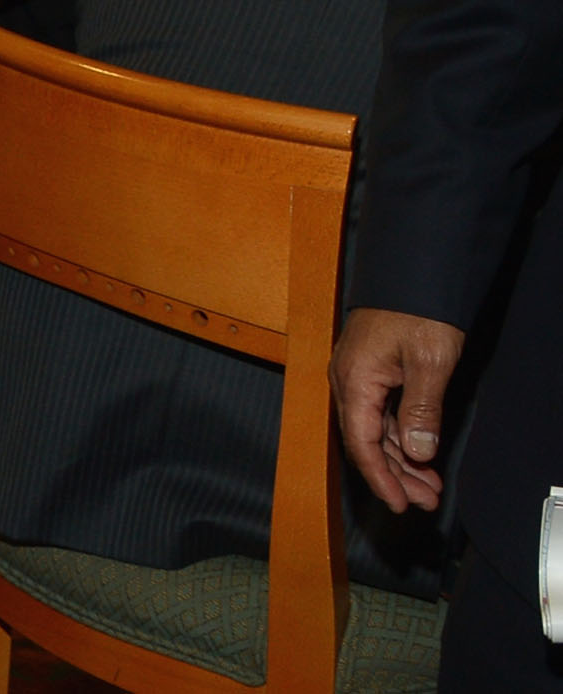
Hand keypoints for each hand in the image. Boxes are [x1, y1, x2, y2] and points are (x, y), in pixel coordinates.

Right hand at [334, 306, 466, 512]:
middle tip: (425, 501)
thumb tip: (417, 452)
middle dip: (395, 475)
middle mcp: (348, 381)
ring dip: (400, 460)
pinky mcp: (371, 372)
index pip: (362, 442)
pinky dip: (400, 438)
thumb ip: (420, 410)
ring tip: (428, 486)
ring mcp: (358, 377)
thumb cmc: (417, 311)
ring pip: (374, 431)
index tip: (398, 503)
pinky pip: (380, 415)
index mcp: (354, 380)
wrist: (413, 272)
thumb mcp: (428, 362)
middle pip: (366, 441)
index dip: (380, 477)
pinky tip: (419, 453)